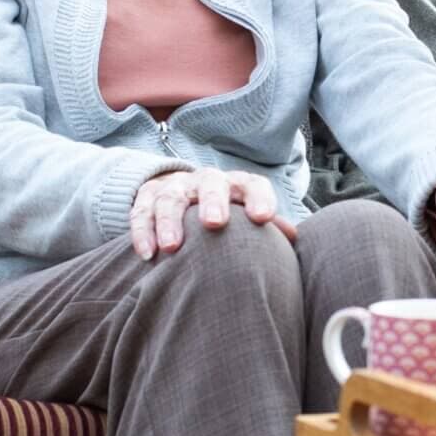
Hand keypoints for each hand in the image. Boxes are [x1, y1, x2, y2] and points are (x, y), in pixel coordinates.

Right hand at [129, 168, 297, 259]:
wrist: (184, 193)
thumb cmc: (227, 214)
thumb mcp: (246, 214)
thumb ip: (269, 226)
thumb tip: (294, 239)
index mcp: (238, 186)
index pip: (253, 185)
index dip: (259, 198)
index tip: (263, 218)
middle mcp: (208, 181)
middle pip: (211, 184)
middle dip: (213, 202)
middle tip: (214, 223)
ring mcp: (176, 186)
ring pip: (172, 197)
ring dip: (170, 221)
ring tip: (172, 247)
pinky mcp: (148, 195)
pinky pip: (141, 210)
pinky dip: (143, 230)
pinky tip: (148, 253)